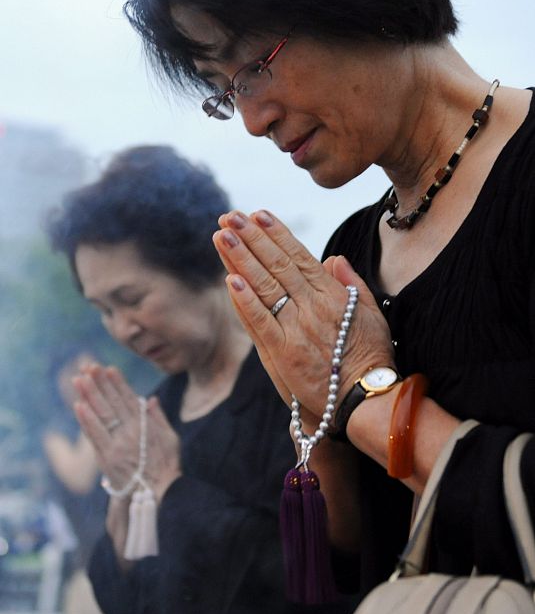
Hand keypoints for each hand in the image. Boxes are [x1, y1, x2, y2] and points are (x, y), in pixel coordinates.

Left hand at [73, 365, 180, 501]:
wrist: (159, 495)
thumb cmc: (167, 467)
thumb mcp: (171, 439)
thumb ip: (159, 418)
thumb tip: (151, 399)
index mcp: (145, 425)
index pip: (128, 398)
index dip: (117, 383)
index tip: (108, 368)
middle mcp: (131, 431)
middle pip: (112, 402)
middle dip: (99, 383)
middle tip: (88, 367)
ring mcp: (117, 444)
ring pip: (101, 415)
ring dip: (89, 395)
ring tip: (78, 379)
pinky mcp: (107, 459)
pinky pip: (95, 436)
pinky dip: (86, 420)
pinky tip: (78, 405)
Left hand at [213, 209, 393, 419]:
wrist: (367, 399)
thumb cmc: (371, 357)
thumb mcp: (371, 314)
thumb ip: (351, 284)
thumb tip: (334, 257)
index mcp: (332, 295)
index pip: (299, 256)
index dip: (277, 233)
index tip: (258, 214)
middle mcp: (312, 306)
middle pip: (276, 264)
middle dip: (251, 237)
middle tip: (230, 216)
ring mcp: (295, 328)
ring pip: (264, 286)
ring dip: (240, 259)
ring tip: (222, 236)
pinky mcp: (282, 353)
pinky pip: (259, 321)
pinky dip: (244, 300)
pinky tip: (229, 279)